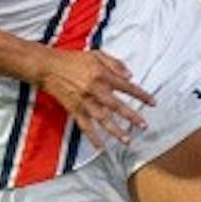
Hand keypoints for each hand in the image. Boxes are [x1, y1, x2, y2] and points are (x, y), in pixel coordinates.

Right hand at [35, 49, 154, 150]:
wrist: (48, 67)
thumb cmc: (73, 59)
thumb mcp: (96, 54)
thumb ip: (114, 64)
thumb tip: (130, 76)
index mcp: (102, 75)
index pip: (126, 86)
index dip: (140, 95)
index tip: (152, 102)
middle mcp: (95, 89)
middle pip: (116, 105)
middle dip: (131, 116)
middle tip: (143, 126)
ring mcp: (84, 101)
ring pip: (102, 119)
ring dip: (115, 131)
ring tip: (127, 140)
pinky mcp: (74, 109)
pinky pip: (85, 126)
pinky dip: (92, 137)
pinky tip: (101, 147)